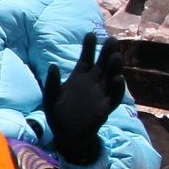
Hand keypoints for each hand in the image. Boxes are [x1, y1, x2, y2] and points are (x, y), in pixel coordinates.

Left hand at [39, 33, 126, 165]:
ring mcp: (101, 94)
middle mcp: (93, 82)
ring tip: (115, 56)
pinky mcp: (106, 107)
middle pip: (102, 64)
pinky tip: (118, 79)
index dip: (88, 47)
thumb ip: (51, 83)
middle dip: (107, 52)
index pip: (86, 58)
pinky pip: (114, 96)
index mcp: (79, 77)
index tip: (90, 34)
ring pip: (111, 77)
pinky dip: (117, 88)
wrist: (67, 135)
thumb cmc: (58, 114)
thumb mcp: (50, 98)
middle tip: (111, 39)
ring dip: (114, 67)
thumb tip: (52, 66)